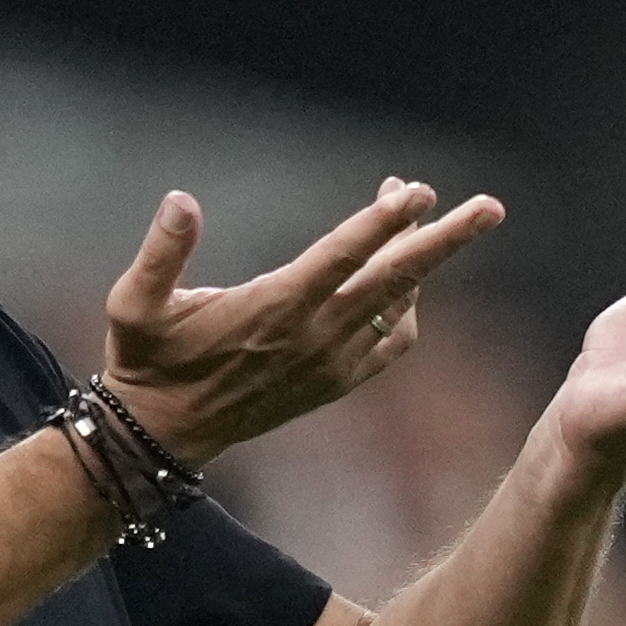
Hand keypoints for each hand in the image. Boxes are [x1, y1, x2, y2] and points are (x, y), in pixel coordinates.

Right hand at [103, 177, 504, 465]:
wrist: (163, 434)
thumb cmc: (146, 361)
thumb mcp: (133, 305)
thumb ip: (160, 253)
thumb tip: (181, 200)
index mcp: (274, 308)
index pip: (341, 257)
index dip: (382, 222)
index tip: (416, 190)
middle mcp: (313, 336)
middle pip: (395, 280)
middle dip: (445, 240)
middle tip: (492, 208)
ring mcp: (330, 363)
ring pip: (397, 307)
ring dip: (424, 263)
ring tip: (438, 220)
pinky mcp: (334, 383)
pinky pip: (390, 346)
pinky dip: (409, 313)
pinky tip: (409, 287)